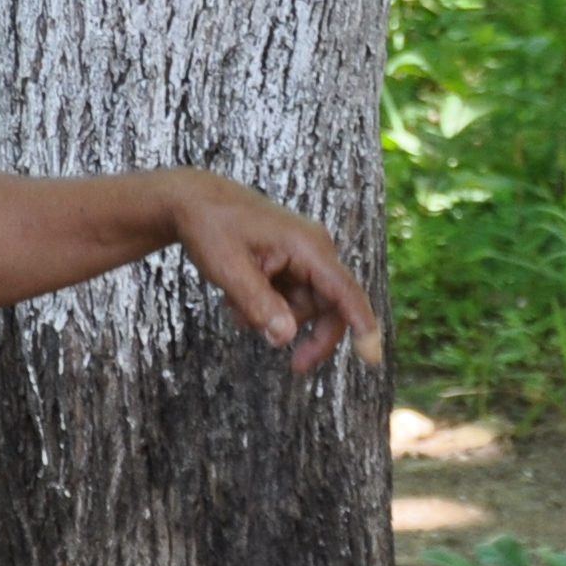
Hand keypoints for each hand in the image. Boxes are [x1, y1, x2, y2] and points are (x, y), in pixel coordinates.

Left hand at [159, 170, 383, 373]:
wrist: (192, 200)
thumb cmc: (211, 227)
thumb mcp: (230, 270)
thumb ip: (259, 304)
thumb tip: (286, 337)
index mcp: (307, 246)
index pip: (345, 291)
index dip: (362, 326)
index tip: (372, 359)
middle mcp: (313, 250)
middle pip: (331, 305)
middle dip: (312, 335)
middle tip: (297, 366)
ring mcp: (302, 255)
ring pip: (306, 304)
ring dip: (275, 318)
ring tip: (235, 312)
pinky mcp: (288, 261)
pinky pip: (290, 296)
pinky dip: (267, 306)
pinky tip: (236, 301)